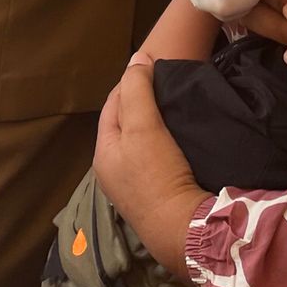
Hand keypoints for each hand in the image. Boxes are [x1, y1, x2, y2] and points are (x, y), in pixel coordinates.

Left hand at [94, 53, 209, 279]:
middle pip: (127, 124)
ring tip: (176, 107)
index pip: (113, 104)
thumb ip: (136, 90)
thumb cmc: (156, 174)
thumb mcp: (142, 126)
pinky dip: (166, 143)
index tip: (154, 68)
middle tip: (167, 86)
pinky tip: (181, 138)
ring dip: (156, 123)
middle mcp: (113, 170)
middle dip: (143, 102)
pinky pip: (158, 158)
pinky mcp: (156, 197)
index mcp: (103, 152)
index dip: (131, 82)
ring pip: (143, 141)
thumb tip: (137, 58)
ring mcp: (134, 186)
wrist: (184, 228)